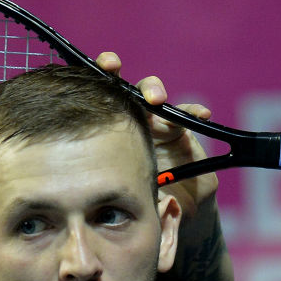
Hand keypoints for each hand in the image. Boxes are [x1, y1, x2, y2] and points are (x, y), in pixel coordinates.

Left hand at [95, 52, 218, 218]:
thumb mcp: (119, 193)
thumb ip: (108, 185)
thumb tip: (94, 187)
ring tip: (156, 99)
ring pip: (151, 94)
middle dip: (115, 74)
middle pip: (119, 90)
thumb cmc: (138, 200)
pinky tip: (201, 114)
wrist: (172, 210)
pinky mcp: (180, 130)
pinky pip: (187, 115)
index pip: (92, 104)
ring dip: (153, 89)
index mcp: (106, 132)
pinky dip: (194, 111)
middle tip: (113, 70)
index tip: (80, 76)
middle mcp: (128, 122)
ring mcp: (154, 123)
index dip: (87, 83)